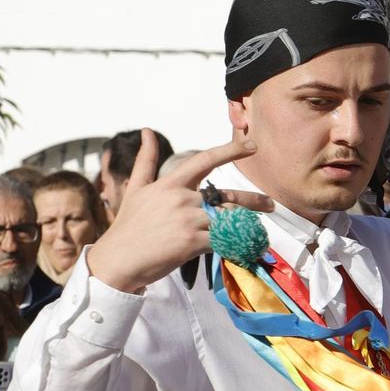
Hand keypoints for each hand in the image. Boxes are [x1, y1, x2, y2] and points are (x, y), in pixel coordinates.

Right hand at [85, 130, 274, 294]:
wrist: (119, 260)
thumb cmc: (129, 225)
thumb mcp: (136, 188)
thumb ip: (146, 160)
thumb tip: (146, 131)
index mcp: (170, 184)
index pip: (205, 160)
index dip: (230, 150)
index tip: (252, 144)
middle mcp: (182, 199)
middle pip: (227, 196)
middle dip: (253, 200)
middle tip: (270, 205)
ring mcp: (188, 220)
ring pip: (229, 219)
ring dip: (248, 224)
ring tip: (260, 230)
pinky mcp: (193, 242)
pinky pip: (224, 240)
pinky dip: (237, 244)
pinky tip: (248, 247)